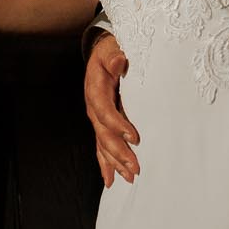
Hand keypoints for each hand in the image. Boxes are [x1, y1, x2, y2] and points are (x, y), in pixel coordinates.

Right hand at [84, 33, 140, 185]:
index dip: (118, 125)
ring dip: (115, 163)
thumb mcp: (112, 48)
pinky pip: (101, 146)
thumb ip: (114, 56)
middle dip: (119, 153)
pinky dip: (106, 164)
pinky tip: (111, 180)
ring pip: (103, 144)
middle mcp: (94, 107)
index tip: (135, 137)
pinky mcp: (101, 123)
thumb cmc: (110, 50)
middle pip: (104, 134)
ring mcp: (96, 117)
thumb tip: (119, 61)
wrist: (101, 51)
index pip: (105, 111)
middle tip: (135, 168)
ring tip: (129, 178)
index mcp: (96, 90)